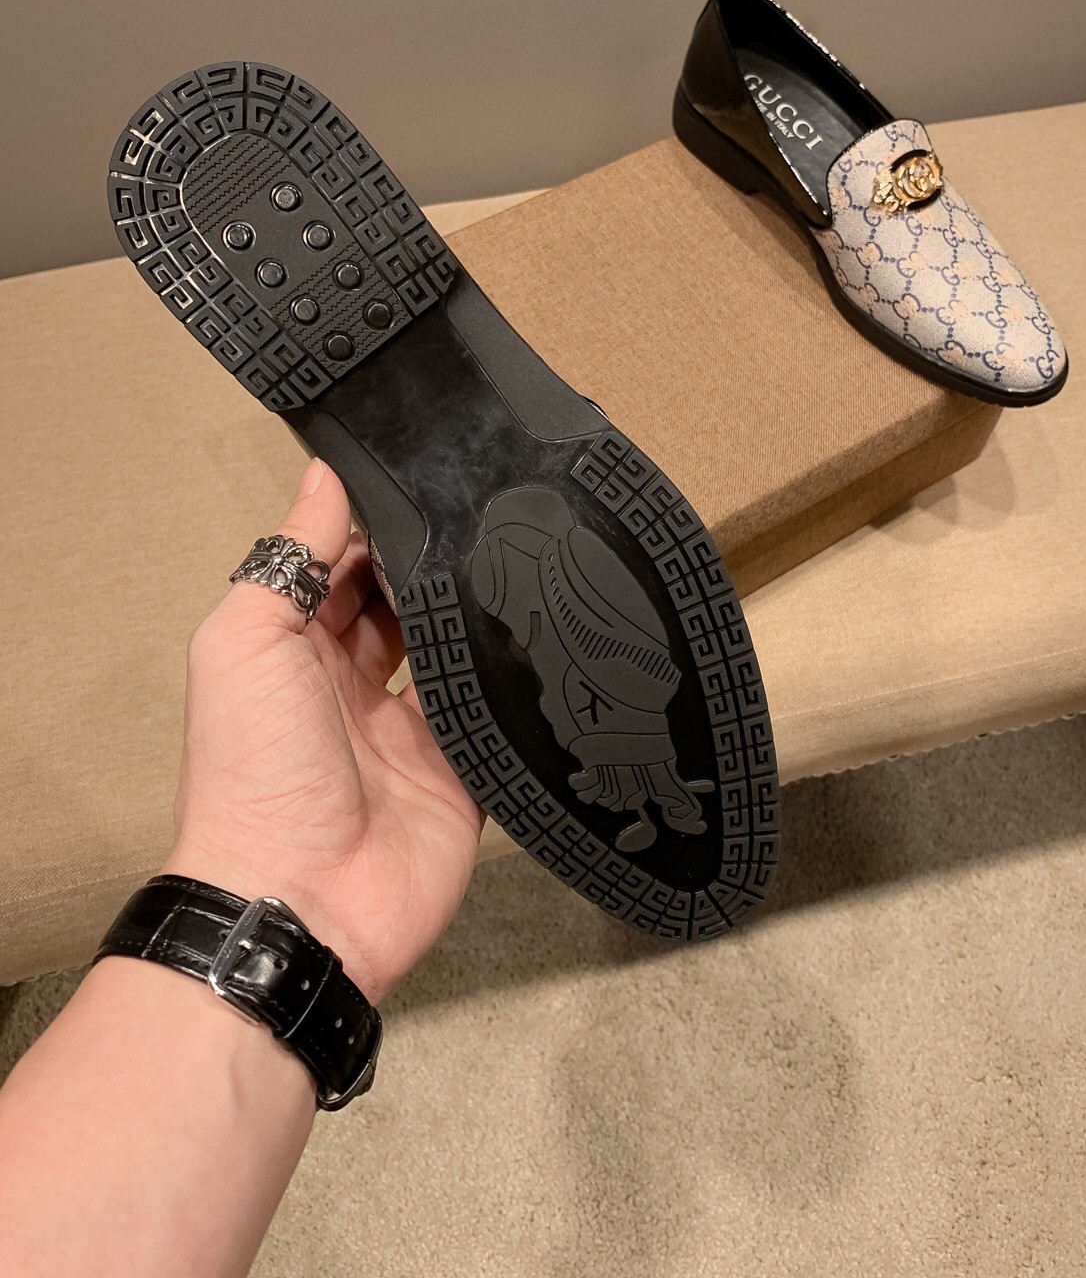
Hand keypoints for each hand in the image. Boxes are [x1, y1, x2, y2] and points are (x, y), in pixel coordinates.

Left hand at [163, 459, 482, 1002]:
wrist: (300, 903)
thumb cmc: (252, 771)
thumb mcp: (247, 643)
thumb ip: (289, 560)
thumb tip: (323, 473)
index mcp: (296, 654)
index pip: (344, 571)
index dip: (378, 529)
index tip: (429, 478)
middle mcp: (354, 689)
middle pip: (404, 609)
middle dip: (438, 567)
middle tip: (492, 510)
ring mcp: (412, 736)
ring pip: (456, 658)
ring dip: (480, 620)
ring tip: (529, 558)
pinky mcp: (463, 777)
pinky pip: (495, 721)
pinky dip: (513, 688)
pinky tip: (547, 637)